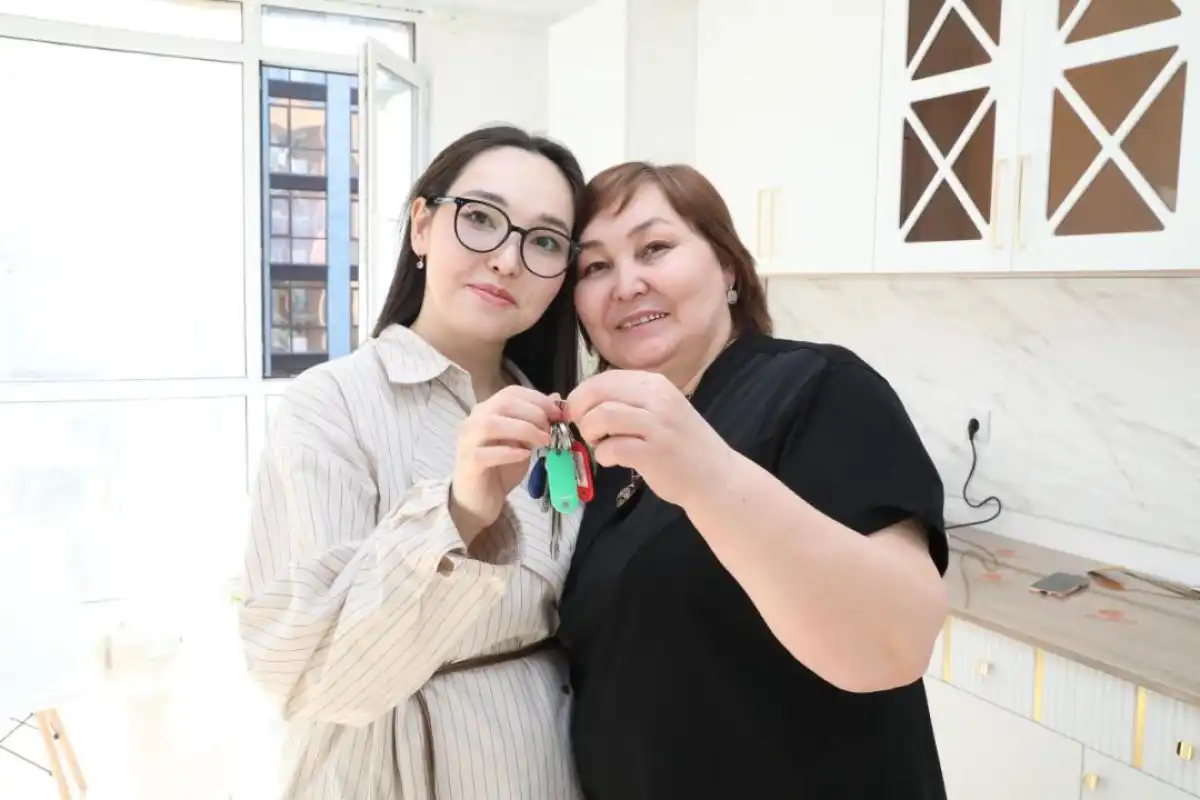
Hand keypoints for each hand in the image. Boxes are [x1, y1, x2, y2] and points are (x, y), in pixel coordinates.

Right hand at [451, 386, 561, 540]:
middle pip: (503, 403)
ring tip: (543, 441)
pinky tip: (525, 455)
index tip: (559, 411)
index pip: (511, 392)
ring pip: (491, 424)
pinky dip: (509, 452)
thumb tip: (557, 399)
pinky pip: (486, 453)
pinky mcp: (469, 463)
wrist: (478, 500)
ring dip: (523, 429)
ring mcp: (468, 441)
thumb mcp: (524, 442)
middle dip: (534, 412)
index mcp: (487, 410)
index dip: (537, 398)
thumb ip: (536, 421)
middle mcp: (473, 420)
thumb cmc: (501, 469)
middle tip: (552, 429)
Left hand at [566, 370, 731, 507]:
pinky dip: (604, 454)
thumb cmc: (682, 445)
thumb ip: (628, 402)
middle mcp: (657, 399)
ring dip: (590, 432)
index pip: (605, 377)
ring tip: (600, 443)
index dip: (583, 393)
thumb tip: (584, 402)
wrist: (716, 477)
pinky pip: (612, 447)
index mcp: (655, 384)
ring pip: (602, 416)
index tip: (578, 411)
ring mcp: (657, 426)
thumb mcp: (660, 411)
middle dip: (580, 411)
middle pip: (599, 392)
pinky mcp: (653, 453)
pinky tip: (613, 460)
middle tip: (585, 428)